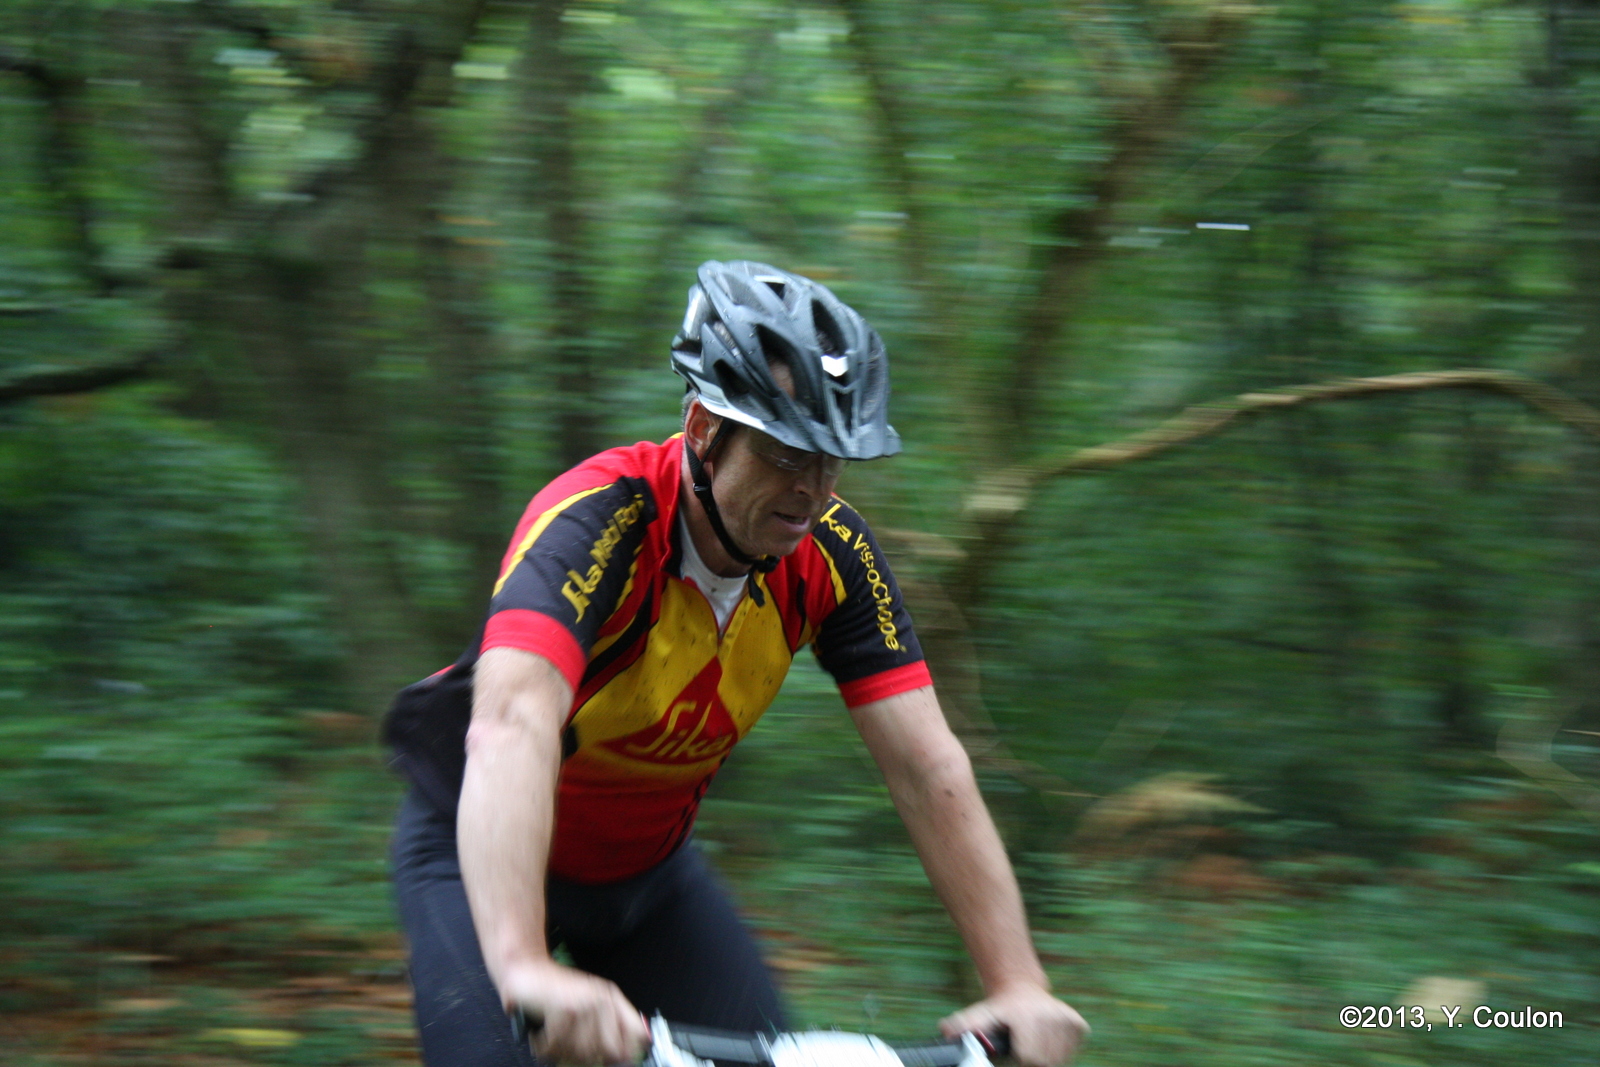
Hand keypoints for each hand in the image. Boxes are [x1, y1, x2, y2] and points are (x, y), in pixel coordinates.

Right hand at [501, 958, 650, 1064]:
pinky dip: (543, 1046)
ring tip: (553, 1038)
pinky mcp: (564, 1009)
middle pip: (609, 1051)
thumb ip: (612, 1022)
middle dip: (588, 1057)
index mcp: (612, 999)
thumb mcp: (590, 1001)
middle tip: (570, 1049)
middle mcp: (603, 1000)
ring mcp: (584, 1004)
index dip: (627, 1053)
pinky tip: (541, 1034)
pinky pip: (556, 1046)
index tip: (612, 1060)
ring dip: (561, 1052)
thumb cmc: (557, 990)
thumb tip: (639, 1043)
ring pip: (581, 1052)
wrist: (529, 969)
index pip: (636, 1033)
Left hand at [940, 984, 1088, 1066]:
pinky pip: (1071, 1051)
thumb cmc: (1000, 1007)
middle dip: (1031, 1057)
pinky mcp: (1079, 1026)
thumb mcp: (980, 1014)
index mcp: (1028, 1019)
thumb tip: (945, 1031)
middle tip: (1023, 1044)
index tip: (1014, 1046)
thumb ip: (963, 1025)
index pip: (1028, 1057)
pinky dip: (1061, 1049)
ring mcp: (1067, 1021)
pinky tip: (1048, 1037)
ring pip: (1058, 1059)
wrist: (1020, 986)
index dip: (1019, 1057)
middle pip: (1043, 1061)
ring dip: (1046, 1055)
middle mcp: (1051, 1017)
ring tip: (1033, 1039)